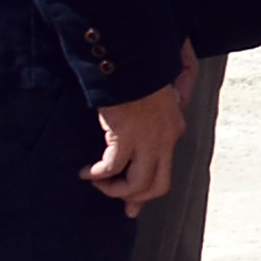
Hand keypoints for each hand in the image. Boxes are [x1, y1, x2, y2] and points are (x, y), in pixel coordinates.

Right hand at [86, 78, 183, 212]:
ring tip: (96, 180)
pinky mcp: (126, 136)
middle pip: (158, 186)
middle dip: (135, 199)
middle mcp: (167, 138)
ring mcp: (149, 139)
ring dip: (114, 189)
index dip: (147, 191)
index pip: (166, 169)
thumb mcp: (160, 90)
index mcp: (174, 127)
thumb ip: (160, 108)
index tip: (133, 205)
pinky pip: (111, 169)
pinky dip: (97, 175)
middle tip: (116, 202)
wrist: (133, 55)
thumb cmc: (142, 69)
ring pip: (138, 185)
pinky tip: (86, 172)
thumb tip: (164, 103)